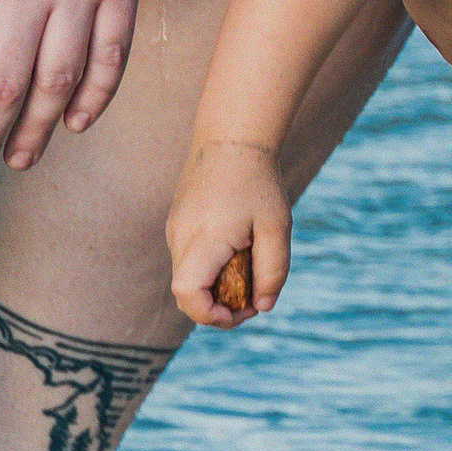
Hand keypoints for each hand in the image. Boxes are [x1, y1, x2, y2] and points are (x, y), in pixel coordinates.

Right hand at [168, 138, 292, 327]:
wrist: (233, 133)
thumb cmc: (257, 180)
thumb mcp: (276, 227)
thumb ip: (272, 271)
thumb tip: (263, 306)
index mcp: (203, 240)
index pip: (189, 297)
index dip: (213, 316)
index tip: (243, 310)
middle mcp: (180, 237)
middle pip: (188, 292)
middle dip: (219, 304)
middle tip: (253, 291)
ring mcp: (175, 228)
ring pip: (188, 275)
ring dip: (215, 282)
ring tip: (248, 258)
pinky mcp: (178, 220)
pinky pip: (189, 256)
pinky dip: (209, 264)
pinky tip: (236, 242)